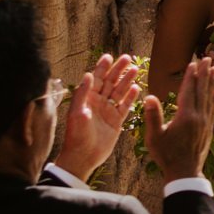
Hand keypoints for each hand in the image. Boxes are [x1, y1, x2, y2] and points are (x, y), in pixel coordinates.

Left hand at [53, 52, 137, 182]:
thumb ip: (82, 94)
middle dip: (118, 69)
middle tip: (127, 57)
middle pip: (110, 82)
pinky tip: (137, 88)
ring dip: (127, 80)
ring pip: (120, 92)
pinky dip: (131, 97)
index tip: (109, 56)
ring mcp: (108, 111)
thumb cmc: (76, 136)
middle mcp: (98, 103)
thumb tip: (88, 75)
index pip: (96, 79)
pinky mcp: (116, 121)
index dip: (102, 67)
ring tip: (135, 69)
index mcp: (87, 99)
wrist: (83, 157)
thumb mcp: (76, 113)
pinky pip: (125, 106)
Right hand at [143, 57, 213, 182]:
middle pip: (202, 90)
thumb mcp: (154, 137)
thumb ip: (153, 116)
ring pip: (210, 96)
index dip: (190, 76)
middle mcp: (199, 116)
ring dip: (212, 81)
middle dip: (204, 73)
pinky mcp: (210, 127)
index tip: (193, 62)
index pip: (188, 91)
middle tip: (207, 57)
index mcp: (185, 117)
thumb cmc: (166, 155)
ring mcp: (206, 121)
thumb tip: (149, 96)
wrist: (185, 172)